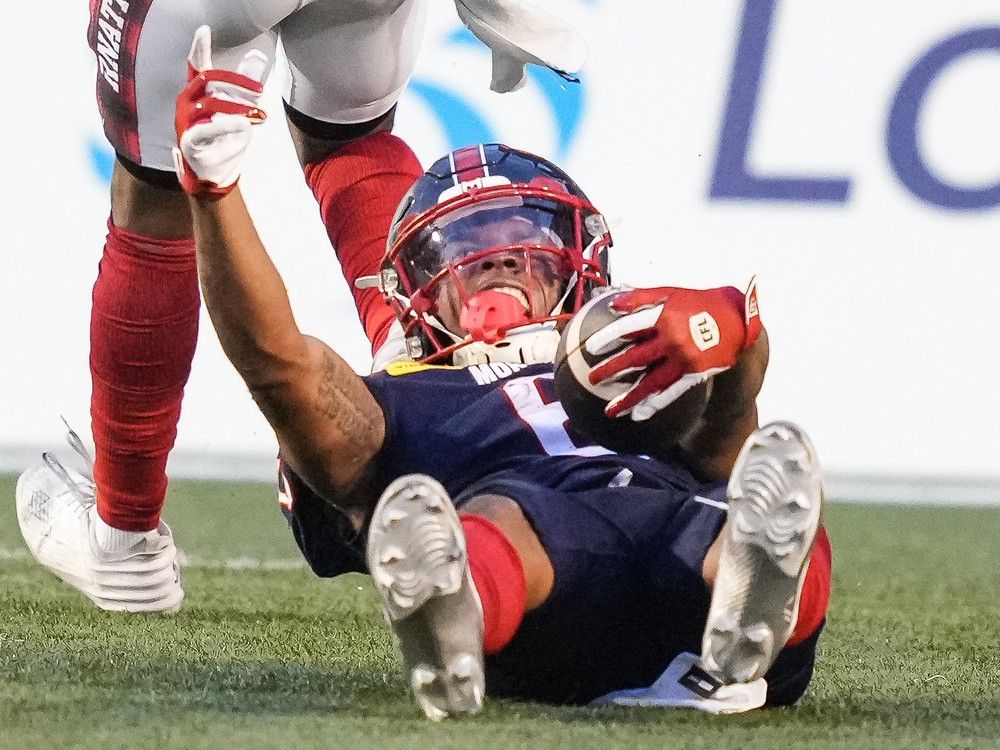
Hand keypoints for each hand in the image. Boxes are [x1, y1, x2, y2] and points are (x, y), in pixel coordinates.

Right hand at [172, 25, 268, 198]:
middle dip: (236, 82)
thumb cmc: (224, 139)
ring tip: (259, 114)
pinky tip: (244, 124)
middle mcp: (187, 102)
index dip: (199, 48)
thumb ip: (245, 85)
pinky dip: (226, 124)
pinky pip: (206, 129)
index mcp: (197, 93)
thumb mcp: (239, 109)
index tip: (204, 30)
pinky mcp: (189, 140)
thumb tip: (257, 55)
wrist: (216, 174)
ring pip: (210, 103)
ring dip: (238, 105)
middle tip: (260, 91)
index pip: (197, 65)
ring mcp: (185, 121)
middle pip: (208, 79)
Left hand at [587, 279, 761, 420]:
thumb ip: (641, 297)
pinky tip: (639, 414)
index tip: (591, 348)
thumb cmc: (700, 303)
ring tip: (610, 411)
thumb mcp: (671, 292)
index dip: (608, 337)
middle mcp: (673, 340)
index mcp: (665, 317)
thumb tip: (613, 304)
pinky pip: (670, 392)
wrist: (739, 320)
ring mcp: (684, 360)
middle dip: (611, 370)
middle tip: (592, 379)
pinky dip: (653, 404)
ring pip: (651, 382)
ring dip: (629, 398)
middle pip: (636, 358)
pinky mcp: (694, 374)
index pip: (630, 328)